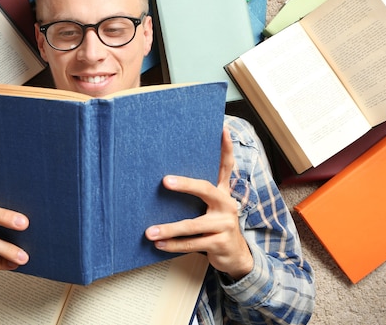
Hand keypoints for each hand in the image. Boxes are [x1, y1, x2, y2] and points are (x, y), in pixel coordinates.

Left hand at [145, 128, 253, 279]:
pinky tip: (159, 244)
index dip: (226, 148)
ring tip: (149, 232)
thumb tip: (167, 178)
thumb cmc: (216, 227)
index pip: (226, 167)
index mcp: (223, 193)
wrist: (236, 257)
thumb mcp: (213, 208)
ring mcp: (225, 225)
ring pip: (192, 225)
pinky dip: (173, 245)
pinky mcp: (220, 243)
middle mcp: (227, 205)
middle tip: (164, 181)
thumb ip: (200, 194)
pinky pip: (192, 244)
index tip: (222, 129)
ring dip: (169, 229)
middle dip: (185, 184)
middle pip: (205, 189)